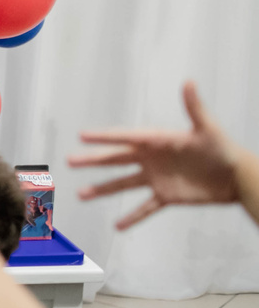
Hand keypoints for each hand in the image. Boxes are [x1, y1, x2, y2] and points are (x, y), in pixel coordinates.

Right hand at [69, 82, 246, 229]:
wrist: (238, 177)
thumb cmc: (224, 149)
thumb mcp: (208, 129)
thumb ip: (195, 108)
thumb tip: (189, 82)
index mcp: (157, 141)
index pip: (125, 138)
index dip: (104, 137)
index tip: (82, 136)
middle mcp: (152, 159)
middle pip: (116, 160)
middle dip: (93, 161)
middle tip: (70, 160)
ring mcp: (157, 178)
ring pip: (123, 184)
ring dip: (102, 189)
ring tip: (81, 194)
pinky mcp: (166, 196)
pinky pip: (145, 208)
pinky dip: (132, 217)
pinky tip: (118, 225)